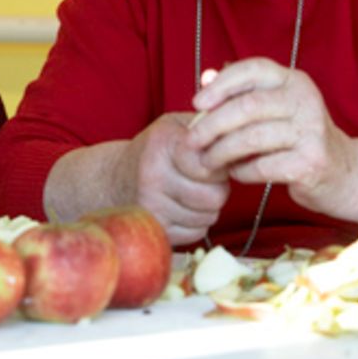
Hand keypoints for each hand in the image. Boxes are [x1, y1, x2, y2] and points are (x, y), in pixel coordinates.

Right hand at [126, 113, 229, 245]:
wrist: (113, 179)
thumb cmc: (155, 150)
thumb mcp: (175, 126)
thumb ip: (207, 126)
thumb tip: (244, 136)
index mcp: (162, 143)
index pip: (210, 163)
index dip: (218, 165)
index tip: (210, 160)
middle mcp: (152, 175)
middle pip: (216, 195)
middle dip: (216, 188)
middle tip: (200, 179)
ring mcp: (151, 205)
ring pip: (209, 216)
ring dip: (206, 207)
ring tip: (188, 192)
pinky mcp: (154, 228)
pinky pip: (197, 232)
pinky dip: (195, 223)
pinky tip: (179, 208)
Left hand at [186, 57, 356, 216]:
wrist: (345, 173)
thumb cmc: (297, 138)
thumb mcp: (276, 108)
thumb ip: (242, 93)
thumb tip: (205, 79)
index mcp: (294, 81)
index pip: (253, 69)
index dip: (221, 84)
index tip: (196, 103)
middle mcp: (306, 100)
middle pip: (247, 106)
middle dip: (211, 124)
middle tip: (192, 140)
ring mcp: (312, 131)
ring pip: (251, 138)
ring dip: (221, 151)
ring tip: (207, 161)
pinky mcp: (312, 163)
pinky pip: (261, 166)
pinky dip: (241, 171)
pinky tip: (235, 173)